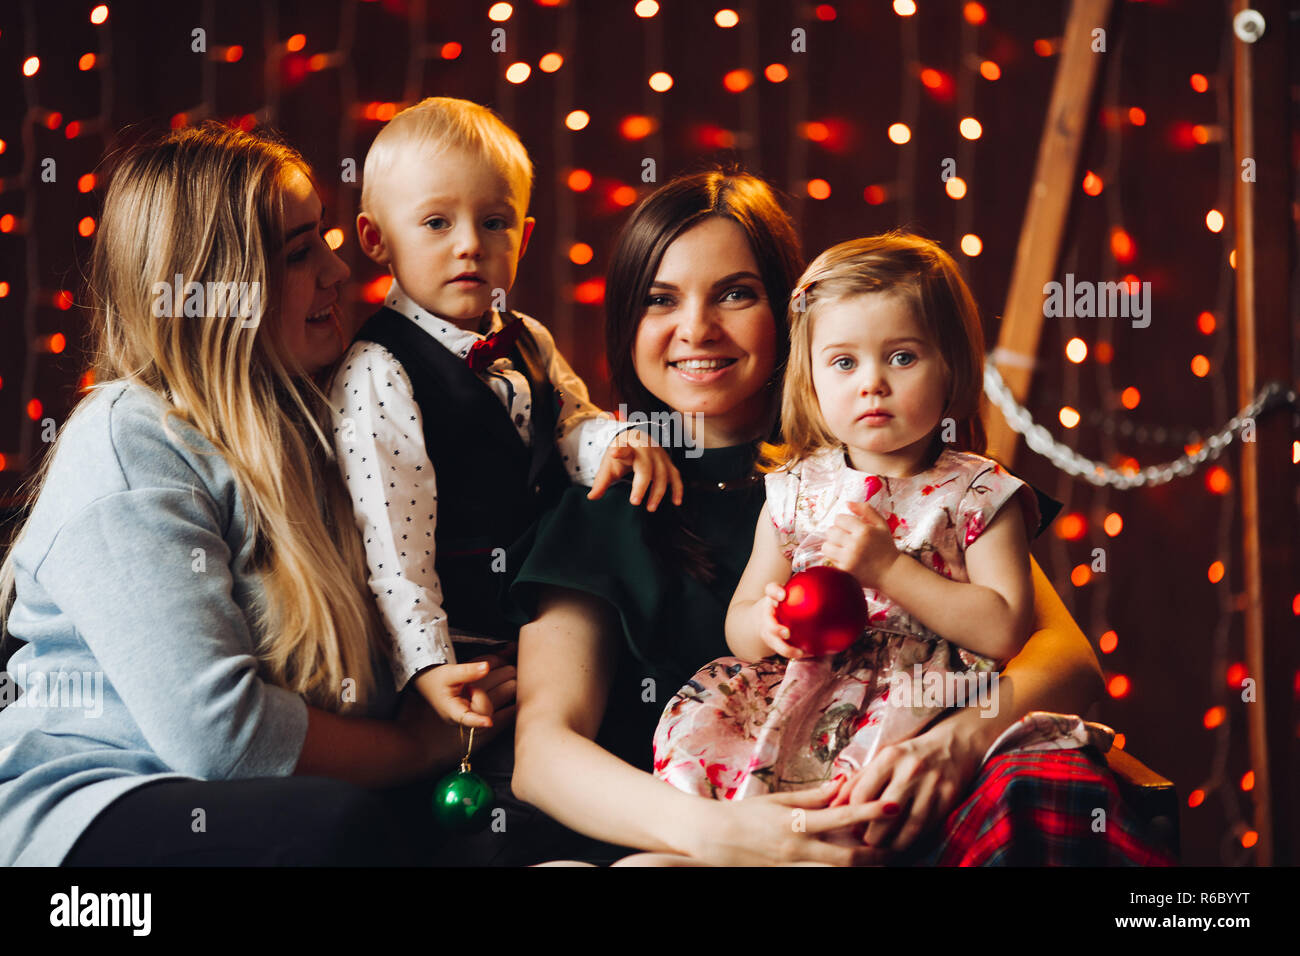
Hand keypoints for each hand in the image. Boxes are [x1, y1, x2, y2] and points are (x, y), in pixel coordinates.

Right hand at [413, 652, 516, 728]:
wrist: (431, 684)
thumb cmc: (438, 680)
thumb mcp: (448, 673)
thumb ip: (467, 671)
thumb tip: (486, 667)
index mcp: (452, 710)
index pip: (465, 718)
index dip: (476, 721)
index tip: (488, 723)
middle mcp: (465, 717)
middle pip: (488, 705)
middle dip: (500, 685)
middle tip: (510, 668)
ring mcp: (476, 717)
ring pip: (498, 705)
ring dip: (508, 686)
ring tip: (512, 671)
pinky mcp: (484, 715)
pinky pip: (503, 713)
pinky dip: (511, 698)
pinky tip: (518, 687)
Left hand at [588, 428, 683, 511]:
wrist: (637, 438)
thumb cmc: (621, 454)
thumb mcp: (609, 465)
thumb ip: (601, 482)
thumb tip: (592, 497)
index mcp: (626, 447)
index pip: (623, 449)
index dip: (619, 450)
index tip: (614, 452)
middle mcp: (645, 450)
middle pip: (646, 467)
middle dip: (642, 485)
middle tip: (635, 502)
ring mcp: (659, 456)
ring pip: (663, 473)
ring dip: (658, 492)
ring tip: (650, 508)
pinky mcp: (668, 463)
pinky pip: (676, 476)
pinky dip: (677, 489)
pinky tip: (676, 502)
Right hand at [685, 781, 894, 865]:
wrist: (713, 838)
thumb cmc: (746, 814)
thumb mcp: (780, 800)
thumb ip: (814, 795)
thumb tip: (844, 783)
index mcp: (795, 823)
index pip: (840, 817)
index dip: (868, 811)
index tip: (893, 804)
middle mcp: (797, 849)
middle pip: (846, 858)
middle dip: (876, 855)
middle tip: (899, 847)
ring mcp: (793, 867)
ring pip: (836, 873)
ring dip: (861, 868)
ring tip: (884, 860)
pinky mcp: (788, 877)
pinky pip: (820, 876)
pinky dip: (838, 872)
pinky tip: (851, 867)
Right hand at [755, 582, 806, 658]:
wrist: (764, 617)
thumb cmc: (786, 602)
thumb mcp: (792, 592)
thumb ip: (810, 587)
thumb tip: (842, 579)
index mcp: (773, 598)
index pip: (771, 590)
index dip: (775, 592)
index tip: (782, 595)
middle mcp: (768, 614)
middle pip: (768, 621)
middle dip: (775, 628)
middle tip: (786, 632)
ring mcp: (768, 630)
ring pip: (773, 640)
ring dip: (785, 647)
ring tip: (800, 652)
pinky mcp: (772, 642)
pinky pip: (783, 649)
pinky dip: (795, 652)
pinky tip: (811, 654)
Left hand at [821, 500, 899, 588]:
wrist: (890, 572)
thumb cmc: (885, 546)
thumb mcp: (881, 524)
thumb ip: (866, 510)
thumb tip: (847, 503)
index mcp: (864, 530)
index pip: (839, 519)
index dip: (842, 521)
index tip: (848, 525)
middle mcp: (855, 544)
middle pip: (830, 531)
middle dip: (836, 531)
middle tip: (845, 536)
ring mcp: (848, 558)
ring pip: (826, 546)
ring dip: (832, 544)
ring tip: (842, 546)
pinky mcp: (844, 570)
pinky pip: (830, 559)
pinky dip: (835, 557)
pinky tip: (845, 556)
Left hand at [826, 717, 983, 861]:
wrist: (951, 746)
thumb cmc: (908, 756)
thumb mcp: (881, 760)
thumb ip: (857, 781)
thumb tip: (832, 805)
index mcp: (889, 757)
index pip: (862, 794)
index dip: (854, 815)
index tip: (852, 824)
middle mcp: (910, 770)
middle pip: (884, 814)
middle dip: (872, 834)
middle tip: (867, 840)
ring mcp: (931, 785)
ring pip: (909, 826)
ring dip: (893, 843)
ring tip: (884, 847)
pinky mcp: (948, 797)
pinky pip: (927, 826)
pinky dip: (913, 838)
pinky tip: (903, 842)